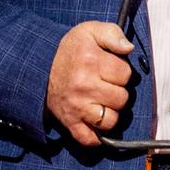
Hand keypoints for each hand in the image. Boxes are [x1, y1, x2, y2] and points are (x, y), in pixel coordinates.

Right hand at [48, 21, 134, 146]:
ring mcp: (76, 107)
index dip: (121, 71)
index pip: (125, 74)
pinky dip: (97, 135)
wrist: (40, 66)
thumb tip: (128, 48)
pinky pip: (91, 139)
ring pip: (111, 120)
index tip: (110, 68)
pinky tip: (96, 120)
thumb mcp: (90, 31)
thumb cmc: (72, 50)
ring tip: (101, 100)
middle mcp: (83, 86)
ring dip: (110, 112)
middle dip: (117, 91)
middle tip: (105, 84)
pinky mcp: (70, 122)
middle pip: (122, 98)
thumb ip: (113, 34)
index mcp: (90, 61)